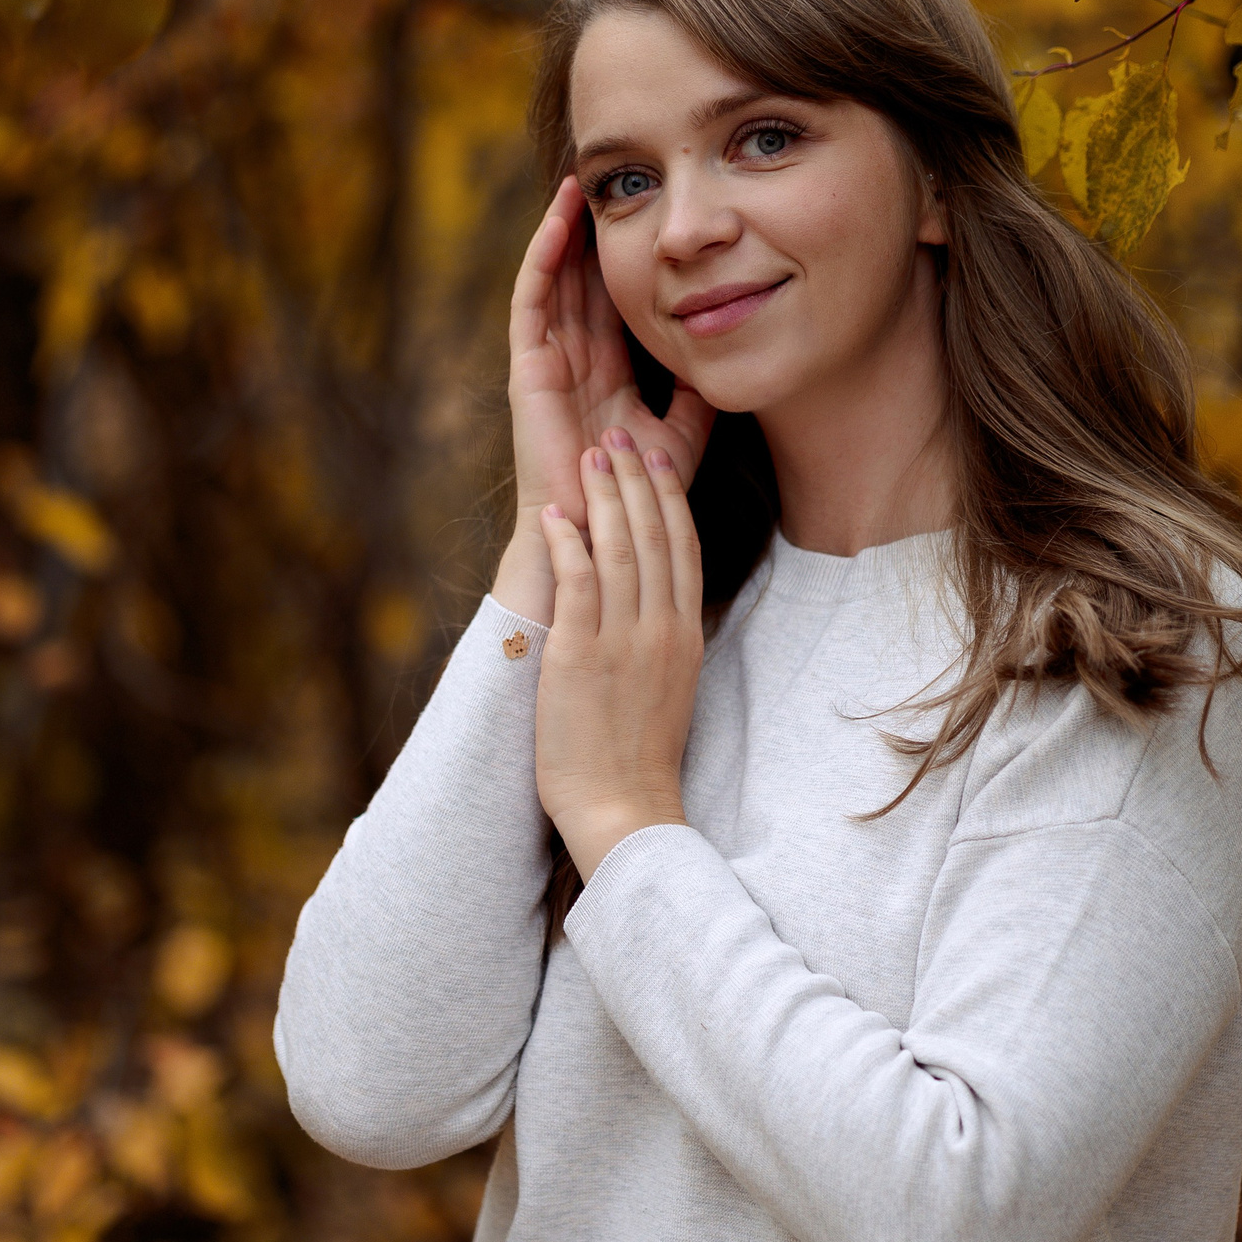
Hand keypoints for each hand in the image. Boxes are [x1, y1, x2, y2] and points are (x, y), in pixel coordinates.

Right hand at [493, 177, 715, 622]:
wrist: (599, 534)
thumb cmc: (636, 496)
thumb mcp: (681, 435)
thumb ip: (696, 395)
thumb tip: (724, 352)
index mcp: (607, 372)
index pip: (614, 300)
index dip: (627, 256)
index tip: (649, 214)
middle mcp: (575, 360)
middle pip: (581, 279)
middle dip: (592, 230)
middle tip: (612, 177)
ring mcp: (548, 362)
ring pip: (554, 280)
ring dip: (563, 231)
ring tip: (579, 181)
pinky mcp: (528, 369)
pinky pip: (532, 301)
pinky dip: (542, 257)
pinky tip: (559, 220)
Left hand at [535, 428, 703, 880]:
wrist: (624, 806)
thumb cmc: (637, 754)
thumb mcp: (669, 684)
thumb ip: (663, 636)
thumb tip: (653, 601)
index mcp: (685, 634)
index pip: (683, 547)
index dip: (669, 497)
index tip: (657, 458)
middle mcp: (661, 629)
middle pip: (655, 535)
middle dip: (636, 479)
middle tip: (619, 435)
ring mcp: (623, 640)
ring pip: (620, 549)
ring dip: (604, 496)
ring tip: (589, 455)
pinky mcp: (582, 655)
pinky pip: (578, 585)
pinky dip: (569, 544)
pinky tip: (557, 514)